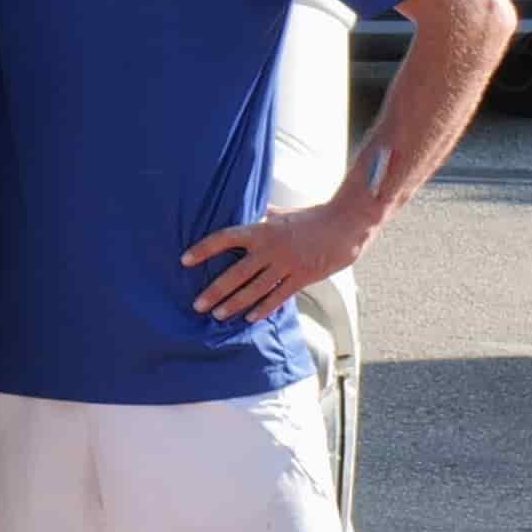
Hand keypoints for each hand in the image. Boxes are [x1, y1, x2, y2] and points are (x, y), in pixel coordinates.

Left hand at [182, 187, 378, 325]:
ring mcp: (286, 265)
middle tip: (197, 304)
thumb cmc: (314, 216)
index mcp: (261, 229)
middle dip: (215, 291)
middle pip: (236, 273)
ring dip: (235, 304)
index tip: (184, 260)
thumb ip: (263, 218)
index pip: (224, 238)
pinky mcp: (303, 277)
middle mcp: (270, 249)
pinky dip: (264, 308)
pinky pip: (279, 296)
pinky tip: (251, 318)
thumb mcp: (283, 213)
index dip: (203, 249)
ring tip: (218, 315)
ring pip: (255, 289)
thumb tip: (249, 215)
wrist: (347, 223)